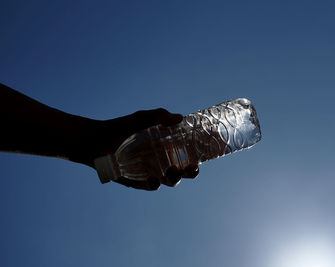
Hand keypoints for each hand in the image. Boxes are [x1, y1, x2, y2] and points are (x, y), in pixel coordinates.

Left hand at [83, 108, 198, 190]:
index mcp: (164, 149)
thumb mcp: (140, 119)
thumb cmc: (118, 128)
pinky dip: (154, 184)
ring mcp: (149, 172)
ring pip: (169, 180)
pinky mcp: (136, 181)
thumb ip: (159, 116)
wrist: (93, 139)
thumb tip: (179, 118)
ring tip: (173, 170)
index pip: (186, 154)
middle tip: (193, 167)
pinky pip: (149, 186)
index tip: (205, 153)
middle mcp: (159, 162)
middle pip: (182, 171)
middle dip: (191, 172)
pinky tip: (156, 179)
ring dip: (175, 178)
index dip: (197, 155)